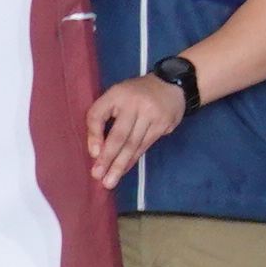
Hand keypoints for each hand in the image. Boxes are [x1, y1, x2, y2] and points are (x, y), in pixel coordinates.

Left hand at [87, 72, 185, 187]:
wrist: (172, 85)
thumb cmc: (136, 94)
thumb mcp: (115, 97)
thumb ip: (102, 118)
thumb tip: (96, 151)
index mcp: (117, 95)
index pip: (98, 115)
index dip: (94, 135)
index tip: (93, 155)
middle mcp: (135, 104)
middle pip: (119, 136)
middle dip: (108, 158)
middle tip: (98, 177)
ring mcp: (152, 115)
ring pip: (133, 144)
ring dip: (120, 165)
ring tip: (110, 181)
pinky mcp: (163, 125)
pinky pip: (145, 145)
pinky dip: (133, 159)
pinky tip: (125, 169)